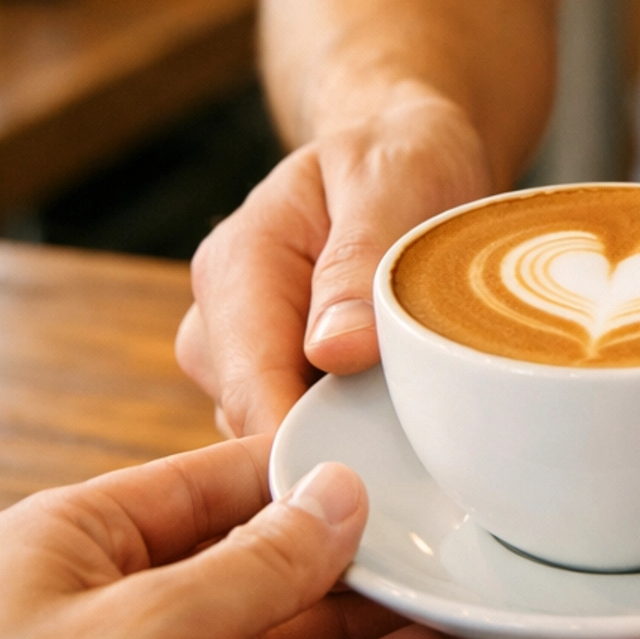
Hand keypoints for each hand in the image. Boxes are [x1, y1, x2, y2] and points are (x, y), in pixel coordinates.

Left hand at [0, 443, 454, 638]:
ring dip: (370, 619)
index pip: (208, 484)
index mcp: (74, 545)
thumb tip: (341, 499)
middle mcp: (120, 617)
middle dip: (346, 548)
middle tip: (445, 523)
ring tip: (460, 583)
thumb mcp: (154, 621)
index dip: (297, 470)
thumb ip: (264, 563)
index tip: (385, 454)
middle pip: (256, 564)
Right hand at [177, 84, 489, 437]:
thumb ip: (359, 260)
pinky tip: (399, 428)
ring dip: (339, 447)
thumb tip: (332, 352)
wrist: (407, 153)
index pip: (250, 382)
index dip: (297, 442)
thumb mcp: (393, 183)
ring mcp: (243, 355)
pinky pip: (299, 432)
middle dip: (323, 450)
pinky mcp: (277, 379)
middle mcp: (222, 318)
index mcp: (239, 264)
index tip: (359, 485)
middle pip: (252, 424)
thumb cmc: (400, 159)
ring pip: (272, 438)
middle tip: (414, 463)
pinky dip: (347, 438)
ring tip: (417, 430)